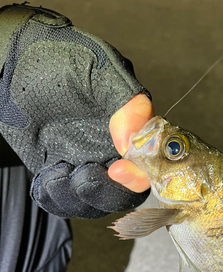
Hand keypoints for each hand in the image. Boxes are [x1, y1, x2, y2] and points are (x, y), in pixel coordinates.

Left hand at [0, 4, 152, 218]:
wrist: (14, 65)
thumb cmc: (59, 59)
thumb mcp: (100, 70)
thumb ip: (126, 101)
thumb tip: (132, 141)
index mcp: (131, 132)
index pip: (149, 167)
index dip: (138, 176)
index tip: (118, 169)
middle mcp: (112, 153)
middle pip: (125, 194)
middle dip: (108, 193)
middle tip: (86, 174)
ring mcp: (85, 166)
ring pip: (94, 203)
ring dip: (79, 196)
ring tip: (62, 172)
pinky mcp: (58, 176)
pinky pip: (62, 202)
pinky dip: (56, 196)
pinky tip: (49, 174)